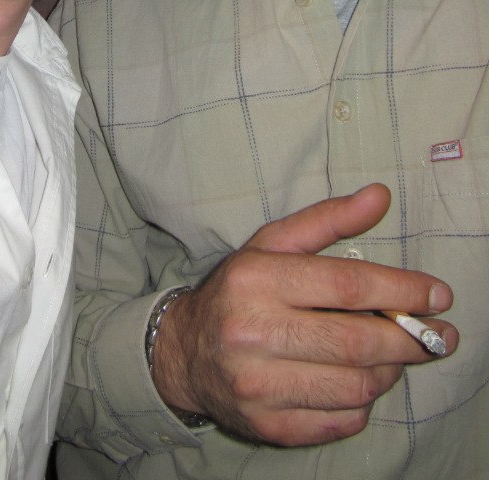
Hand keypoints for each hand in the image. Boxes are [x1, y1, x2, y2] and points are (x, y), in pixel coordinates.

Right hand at [151, 184, 456, 445]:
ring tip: (392, 355)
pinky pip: (340, 420)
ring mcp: (259, 385)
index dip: (401, 290)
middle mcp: (254, 332)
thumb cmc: (238, 291)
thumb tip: (380, 196)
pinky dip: (363, 402)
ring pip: (355, 386)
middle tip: (436, 334)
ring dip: (389, 371)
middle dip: (408, 338)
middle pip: (356, 342)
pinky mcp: (268, 427)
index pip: (345, 285)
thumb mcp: (272, 244)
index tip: (437, 294)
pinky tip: (359, 381)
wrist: (185, 352)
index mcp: (256, 279)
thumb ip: (327, 219)